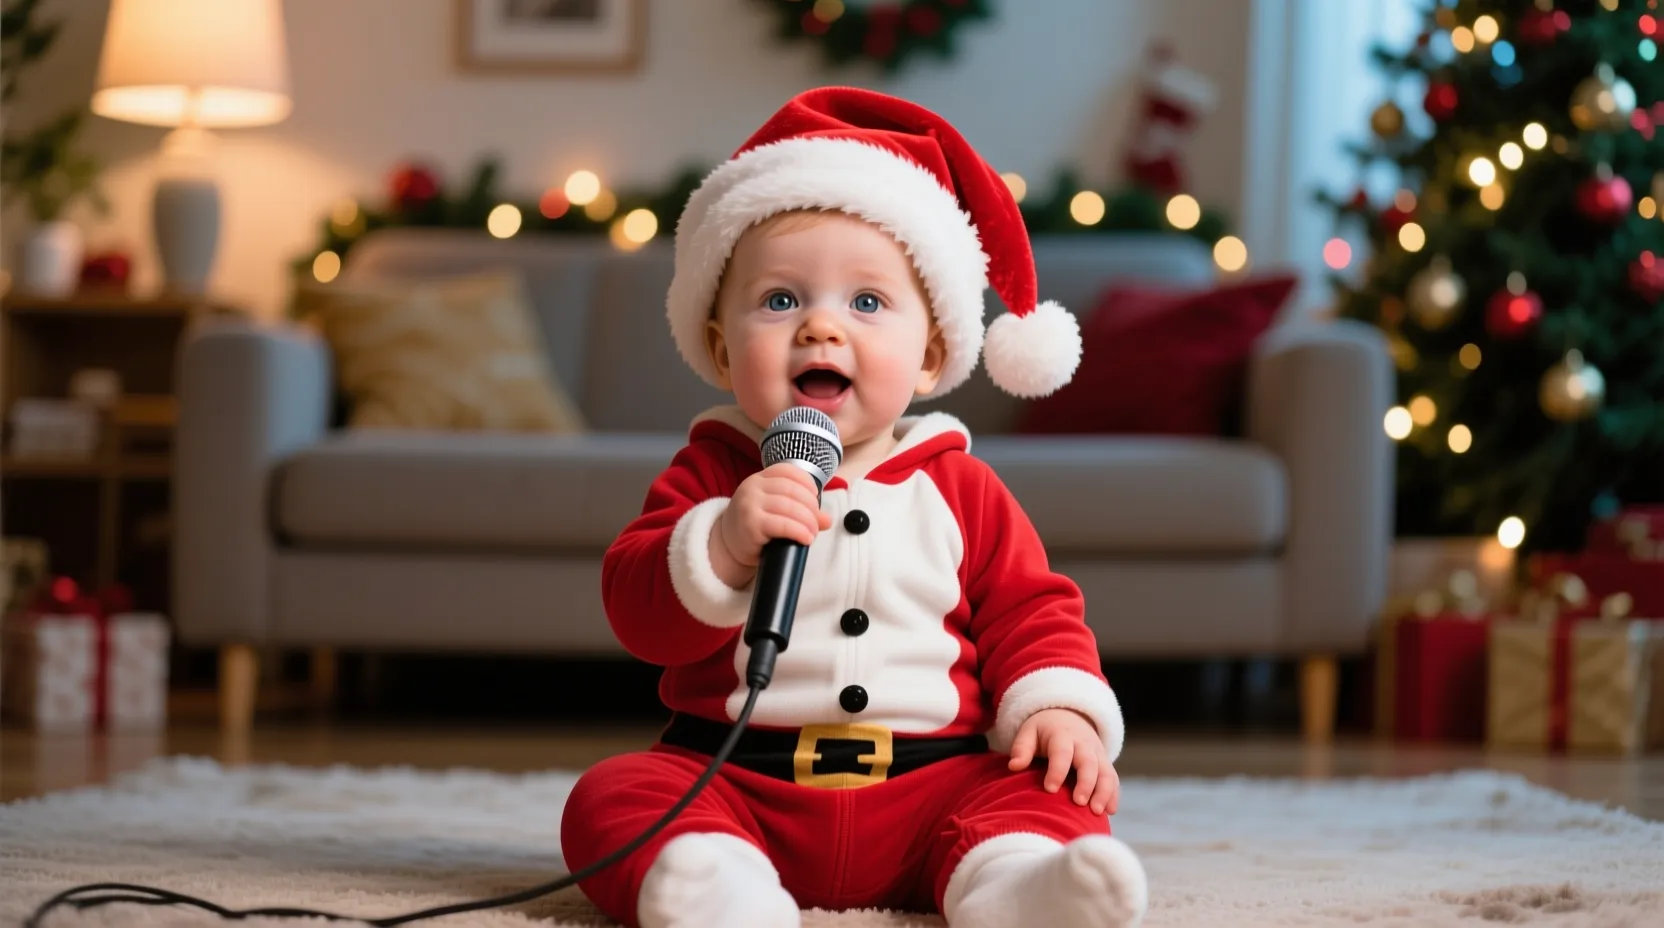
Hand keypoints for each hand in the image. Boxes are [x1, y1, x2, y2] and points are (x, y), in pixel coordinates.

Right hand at [710, 463, 832, 585]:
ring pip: (789, 507)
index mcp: (759, 478)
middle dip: (811, 507)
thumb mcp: (774, 511)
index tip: (815, 498)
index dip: (807, 483)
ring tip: (812, 532)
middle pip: (792, 490)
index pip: (787, 470)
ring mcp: (750, 505)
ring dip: (808, 521)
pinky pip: (782, 525)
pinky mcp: (752, 525)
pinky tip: (806, 538)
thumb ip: (800, 509)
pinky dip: (799, 531)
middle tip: (816, 522)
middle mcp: (752, 487)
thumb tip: (827, 520)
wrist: (727, 545)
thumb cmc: (754, 525)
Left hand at [1008, 708, 1118, 815]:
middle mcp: (1084, 744)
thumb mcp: (1029, 732)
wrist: (1068, 715)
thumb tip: (1014, 766)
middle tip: (1079, 803)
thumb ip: (1022, 748)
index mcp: (1062, 735)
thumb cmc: (1044, 730)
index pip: (1062, 752)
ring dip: (1104, 792)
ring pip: (1106, 772)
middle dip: (1086, 783)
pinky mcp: (1105, 763)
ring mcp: (1097, 754)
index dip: (1057, 771)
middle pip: (1089, 763)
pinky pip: (1113, 779)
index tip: (1049, 789)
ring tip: (1097, 812)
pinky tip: (1110, 811)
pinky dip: (1113, 794)